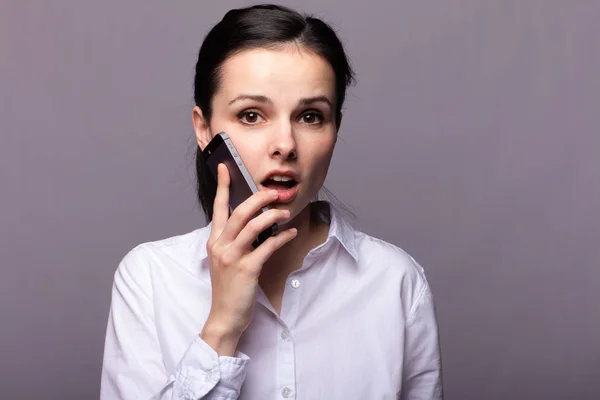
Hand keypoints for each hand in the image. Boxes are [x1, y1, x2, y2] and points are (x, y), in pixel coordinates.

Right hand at [200, 163, 297, 354]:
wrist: (225, 317)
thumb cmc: (229, 289)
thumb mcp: (225, 261)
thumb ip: (234, 242)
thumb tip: (254, 224)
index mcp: (214, 242)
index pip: (218, 209)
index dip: (222, 187)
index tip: (226, 168)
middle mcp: (220, 246)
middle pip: (239, 212)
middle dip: (258, 198)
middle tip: (273, 192)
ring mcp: (232, 257)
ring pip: (253, 226)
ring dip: (272, 216)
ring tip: (285, 213)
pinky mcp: (247, 269)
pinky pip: (267, 246)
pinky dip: (282, 237)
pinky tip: (291, 233)